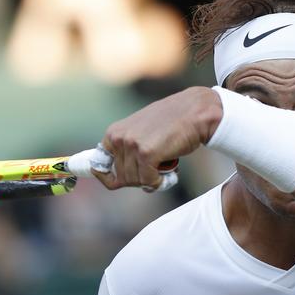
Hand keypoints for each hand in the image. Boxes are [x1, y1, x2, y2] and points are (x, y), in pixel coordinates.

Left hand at [93, 87, 221, 190]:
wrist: (195, 112)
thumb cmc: (172, 123)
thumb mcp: (142, 132)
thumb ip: (129, 150)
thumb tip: (118, 179)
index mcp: (114, 132)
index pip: (100, 164)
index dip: (108, 178)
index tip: (117, 183)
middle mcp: (119, 138)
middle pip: (122, 177)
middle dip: (139, 179)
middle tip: (156, 172)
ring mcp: (132, 145)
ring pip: (135, 180)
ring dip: (152, 180)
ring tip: (166, 168)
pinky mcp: (146, 153)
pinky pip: (148, 181)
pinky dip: (159, 182)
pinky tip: (170, 174)